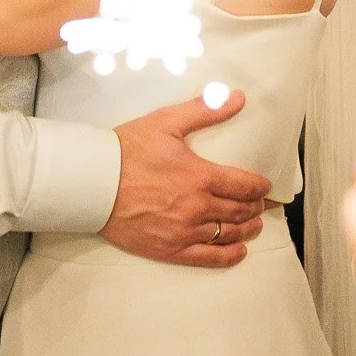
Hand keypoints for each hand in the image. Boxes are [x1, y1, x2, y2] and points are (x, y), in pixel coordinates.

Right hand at [103, 89, 272, 266]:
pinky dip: (229, 255)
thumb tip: (237, 97)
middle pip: (240, 211)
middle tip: (260, 205)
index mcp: (200, 176)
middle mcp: (197, 207)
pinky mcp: (169, 249)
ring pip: (228, 234)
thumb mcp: (166, 122)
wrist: (91, 183)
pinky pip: (208, 258)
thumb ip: (205, 110)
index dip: (259, 187)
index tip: (264, 186)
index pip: (244, 185)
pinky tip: (239, 251)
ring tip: (254, 226)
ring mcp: (184, 231)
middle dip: (254, 207)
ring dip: (247, 230)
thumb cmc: (127, 150)